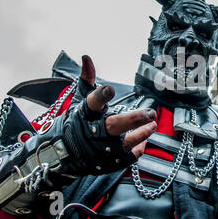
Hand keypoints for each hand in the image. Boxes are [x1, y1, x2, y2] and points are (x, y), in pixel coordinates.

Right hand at [63, 55, 155, 174]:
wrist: (63, 153)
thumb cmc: (77, 122)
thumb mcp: (80, 100)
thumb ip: (87, 79)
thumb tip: (86, 57)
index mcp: (87, 114)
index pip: (93, 103)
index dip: (100, 95)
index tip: (110, 89)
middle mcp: (95, 132)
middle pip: (115, 125)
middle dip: (134, 119)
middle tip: (150, 113)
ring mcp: (104, 149)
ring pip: (126, 142)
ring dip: (142, 134)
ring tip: (153, 124)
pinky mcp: (110, 161)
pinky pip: (129, 156)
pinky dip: (139, 148)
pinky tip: (146, 138)